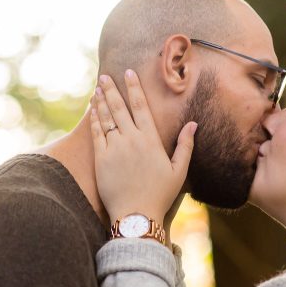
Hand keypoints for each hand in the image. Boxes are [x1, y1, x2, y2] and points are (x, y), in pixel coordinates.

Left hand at [90, 71, 196, 227]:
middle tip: (105, 76)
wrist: (136, 214)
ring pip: (106, 118)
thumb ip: (185, 145)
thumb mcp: (179, 170)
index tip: (128, 73)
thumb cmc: (160, 194)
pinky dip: (94, 119)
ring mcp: (114, 148)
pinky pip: (96, 133)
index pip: (141, 106)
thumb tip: (193, 124)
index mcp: (151, 139)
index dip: (134, 87)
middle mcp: (131, 139)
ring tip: (97, 89)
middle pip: (119, 107)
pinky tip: (92, 110)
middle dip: (112, 89)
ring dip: (101, 101)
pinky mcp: (101, 159)